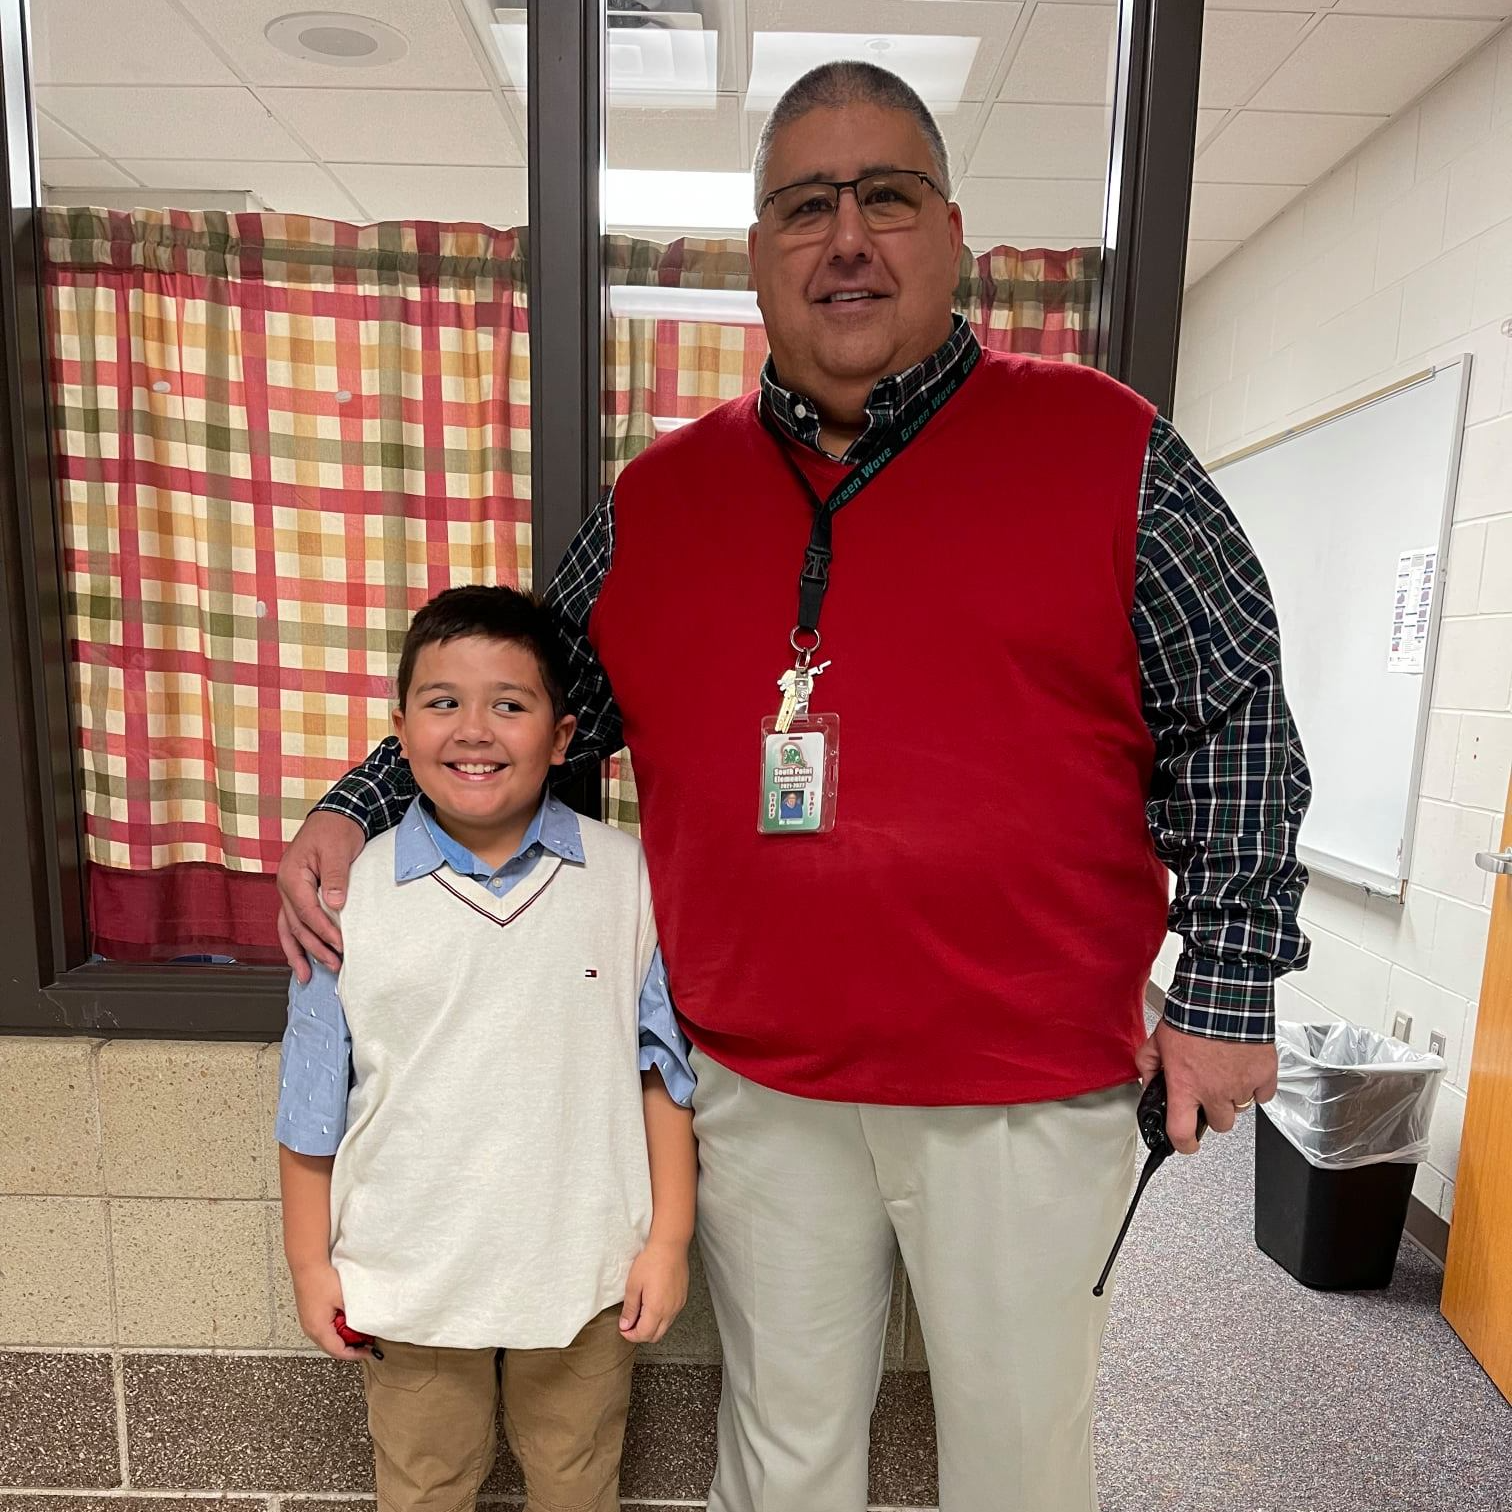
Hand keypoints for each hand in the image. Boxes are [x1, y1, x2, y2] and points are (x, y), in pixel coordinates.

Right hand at [275, 812, 363, 981]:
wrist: (336, 814)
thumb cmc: (336, 829)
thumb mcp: (339, 850)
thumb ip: (336, 878)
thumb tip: (335, 905)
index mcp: (292, 875)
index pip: (307, 911)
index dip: (324, 931)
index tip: (341, 945)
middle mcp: (285, 886)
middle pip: (296, 925)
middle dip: (314, 948)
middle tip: (335, 965)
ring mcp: (288, 891)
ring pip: (288, 928)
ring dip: (299, 952)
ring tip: (307, 976)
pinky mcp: (297, 894)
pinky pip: (292, 922)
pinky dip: (296, 941)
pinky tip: (301, 958)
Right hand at [290, 1261, 369, 1360]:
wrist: (307, 1265)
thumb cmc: (321, 1280)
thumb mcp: (344, 1299)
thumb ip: (354, 1315)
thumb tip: (364, 1325)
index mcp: (318, 1329)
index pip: (338, 1351)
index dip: (355, 1354)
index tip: (368, 1351)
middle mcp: (310, 1329)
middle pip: (332, 1348)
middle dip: (350, 1348)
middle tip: (366, 1343)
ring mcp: (308, 1322)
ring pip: (327, 1339)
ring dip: (342, 1339)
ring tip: (358, 1332)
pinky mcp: (308, 1315)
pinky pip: (323, 1329)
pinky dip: (335, 1330)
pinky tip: (346, 1321)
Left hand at [619, 1238, 688, 1344]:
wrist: (670, 1246)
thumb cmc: (652, 1261)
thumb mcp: (633, 1285)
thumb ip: (630, 1308)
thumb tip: (626, 1324)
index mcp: (656, 1309)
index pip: (644, 1334)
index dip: (631, 1335)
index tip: (623, 1329)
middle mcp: (670, 1311)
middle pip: (656, 1336)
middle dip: (641, 1334)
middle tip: (630, 1324)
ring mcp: (678, 1305)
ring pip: (665, 1327)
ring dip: (652, 1326)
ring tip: (641, 1312)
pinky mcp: (682, 1298)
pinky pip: (671, 1316)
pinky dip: (661, 1318)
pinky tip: (653, 1305)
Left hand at [1135, 1018, 1277, 1154]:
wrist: (1222, 996)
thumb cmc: (1191, 1016)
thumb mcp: (1156, 1041)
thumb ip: (1148, 1066)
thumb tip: (1148, 1082)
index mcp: (1186, 1087)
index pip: (1182, 1133)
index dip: (1183, 1144)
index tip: (1185, 1143)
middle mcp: (1214, 1092)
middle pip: (1218, 1124)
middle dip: (1212, 1112)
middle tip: (1207, 1092)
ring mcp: (1242, 1086)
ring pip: (1240, 1109)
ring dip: (1233, 1096)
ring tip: (1224, 1072)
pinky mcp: (1264, 1076)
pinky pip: (1263, 1095)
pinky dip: (1255, 1086)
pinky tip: (1244, 1069)